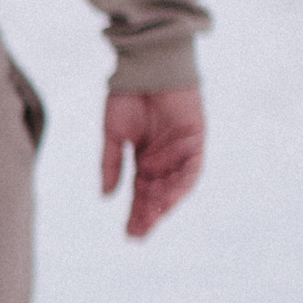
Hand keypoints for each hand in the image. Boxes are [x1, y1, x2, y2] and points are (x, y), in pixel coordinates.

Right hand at [101, 85, 203, 238]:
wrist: (146, 67)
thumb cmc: (127, 95)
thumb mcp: (114, 134)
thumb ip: (111, 164)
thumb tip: (105, 195)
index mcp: (144, 158)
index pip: (141, 192)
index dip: (136, 212)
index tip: (129, 233)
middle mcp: (164, 158)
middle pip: (158, 193)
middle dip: (149, 214)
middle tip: (138, 234)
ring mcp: (181, 151)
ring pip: (175, 185)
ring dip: (164, 204)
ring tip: (151, 220)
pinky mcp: (196, 141)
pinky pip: (192, 170)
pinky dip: (182, 185)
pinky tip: (169, 199)